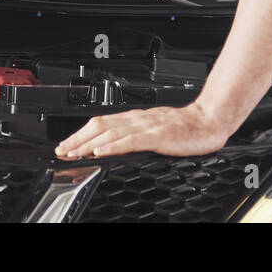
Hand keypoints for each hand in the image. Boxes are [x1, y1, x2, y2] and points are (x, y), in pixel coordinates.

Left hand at [53, 103, 233, 159]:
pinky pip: (130, 140)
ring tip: (74, 153)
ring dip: (88, 143)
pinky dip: (113, 145)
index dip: (81, 134)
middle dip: (78, 139)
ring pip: (110, 132)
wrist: (209, 121)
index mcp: (136, 118)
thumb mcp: (155, 130)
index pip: (101, 123)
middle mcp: (137, 119)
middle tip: (62, 151)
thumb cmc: (186, 128)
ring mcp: (147, 126)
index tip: (66, 145)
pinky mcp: (158, 135)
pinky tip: (101, 151)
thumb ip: (137, 135)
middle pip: (100, 126)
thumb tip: (115, 146)